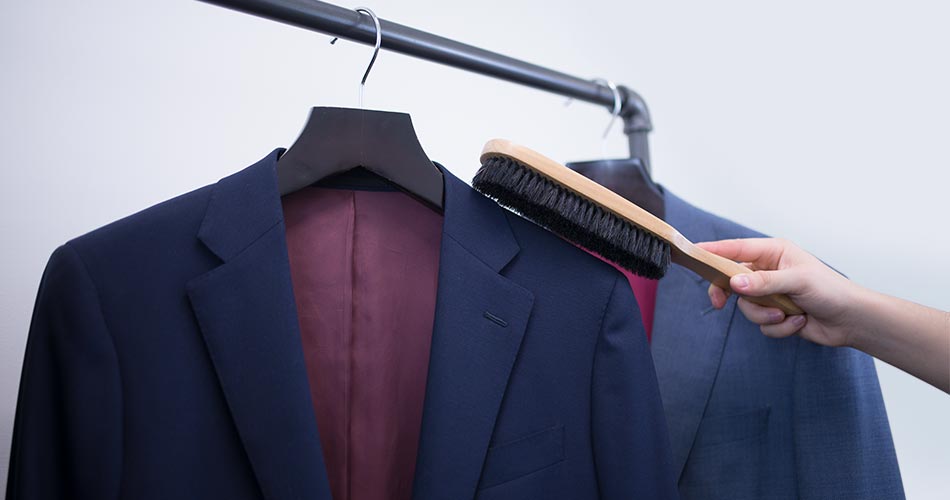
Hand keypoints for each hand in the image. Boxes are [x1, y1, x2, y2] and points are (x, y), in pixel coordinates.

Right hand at [696, 238, 864, 347]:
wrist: (851, 321)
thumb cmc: (831, 291)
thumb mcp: (797, 281)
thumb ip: (763, 282)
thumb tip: (734, 283)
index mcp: (773, 253)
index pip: (735, 249)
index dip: (713, 251)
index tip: (693, 253)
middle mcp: (768, 272)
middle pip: (731, 280)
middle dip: (731, 294)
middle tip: (719, 303)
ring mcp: (770, 294)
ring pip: (746, 306)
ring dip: (766, 316)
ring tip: (787, 315)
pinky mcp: (774, 315)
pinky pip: (761, 324)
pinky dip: (779, 327)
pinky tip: (799, 322)